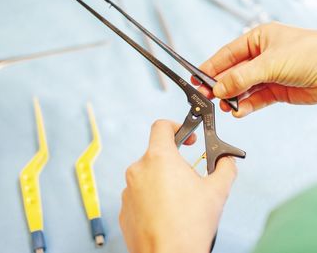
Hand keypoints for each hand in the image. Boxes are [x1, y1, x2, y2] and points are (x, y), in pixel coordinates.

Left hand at [119, 120, 236, 252]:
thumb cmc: (189, 225)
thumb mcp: (217, 191)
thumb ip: (225, 167)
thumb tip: (226, 161)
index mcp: (159, 158)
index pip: (161, 126)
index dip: (176, 125)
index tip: (186, 136)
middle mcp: (138, 169)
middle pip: (156, 154)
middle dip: (174, 162)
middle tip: (188, 178)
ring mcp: (129, 189)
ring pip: (148, 175)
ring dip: (162, 181)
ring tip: (178, 201)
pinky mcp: (124, 207)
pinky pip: (139, 194)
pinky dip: (151, 198)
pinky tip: (165, 213)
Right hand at [192, 22, 316, 116]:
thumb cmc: (312, 54)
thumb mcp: (270, 63)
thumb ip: (242, 77)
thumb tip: (219, 88)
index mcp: (258, 40)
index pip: (228, 54)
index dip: (211, 66)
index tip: (197, 77)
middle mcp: (261, 57)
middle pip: (233, 73)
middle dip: (220, 85)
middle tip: (206, 96)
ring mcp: (268, 74)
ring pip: (242, 88)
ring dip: (232, 98)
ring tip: (225, 106)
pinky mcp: (276, 91)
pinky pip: (255, 99)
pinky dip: (246, 106)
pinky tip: (239, 110)